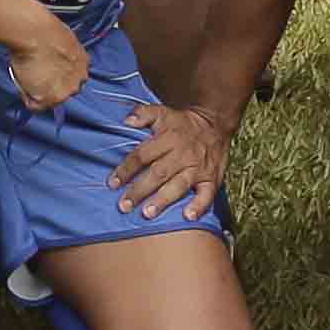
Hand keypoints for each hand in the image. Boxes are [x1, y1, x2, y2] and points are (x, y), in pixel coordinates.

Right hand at [0, 11, 92, 111]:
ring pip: (50, 99)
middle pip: (64, 91)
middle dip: (51, 86)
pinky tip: (22, 81)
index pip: (73, 77)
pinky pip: (35, 105)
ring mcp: (64, 91)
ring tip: (26, 75)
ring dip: (39, 92)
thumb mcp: (62, 39)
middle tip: (35, 75)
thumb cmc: (44, 28)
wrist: (34, 32)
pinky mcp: (49, 98)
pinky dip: (27, 96)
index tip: (47, 72)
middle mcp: (78, 80)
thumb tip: (51, 57)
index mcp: (83, 63)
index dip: (58, 75)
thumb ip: (61, 54)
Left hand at [107, 96, 230, 217]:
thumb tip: (127, 120)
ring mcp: (198, 168)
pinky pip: (207, 194)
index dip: (127, 170)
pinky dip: (199, 206)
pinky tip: (188, 217)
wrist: (216, 123)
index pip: (143, 155)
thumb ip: (144, 114)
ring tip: (147, 213)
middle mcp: (182, 154)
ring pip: (179, 185)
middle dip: (140, 190)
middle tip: (124, 206)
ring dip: (163, 200)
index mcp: (168, 138)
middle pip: (158, 173)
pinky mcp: (212, 178)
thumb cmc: (183, 123)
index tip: (113, 184)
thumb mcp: (163, 113)